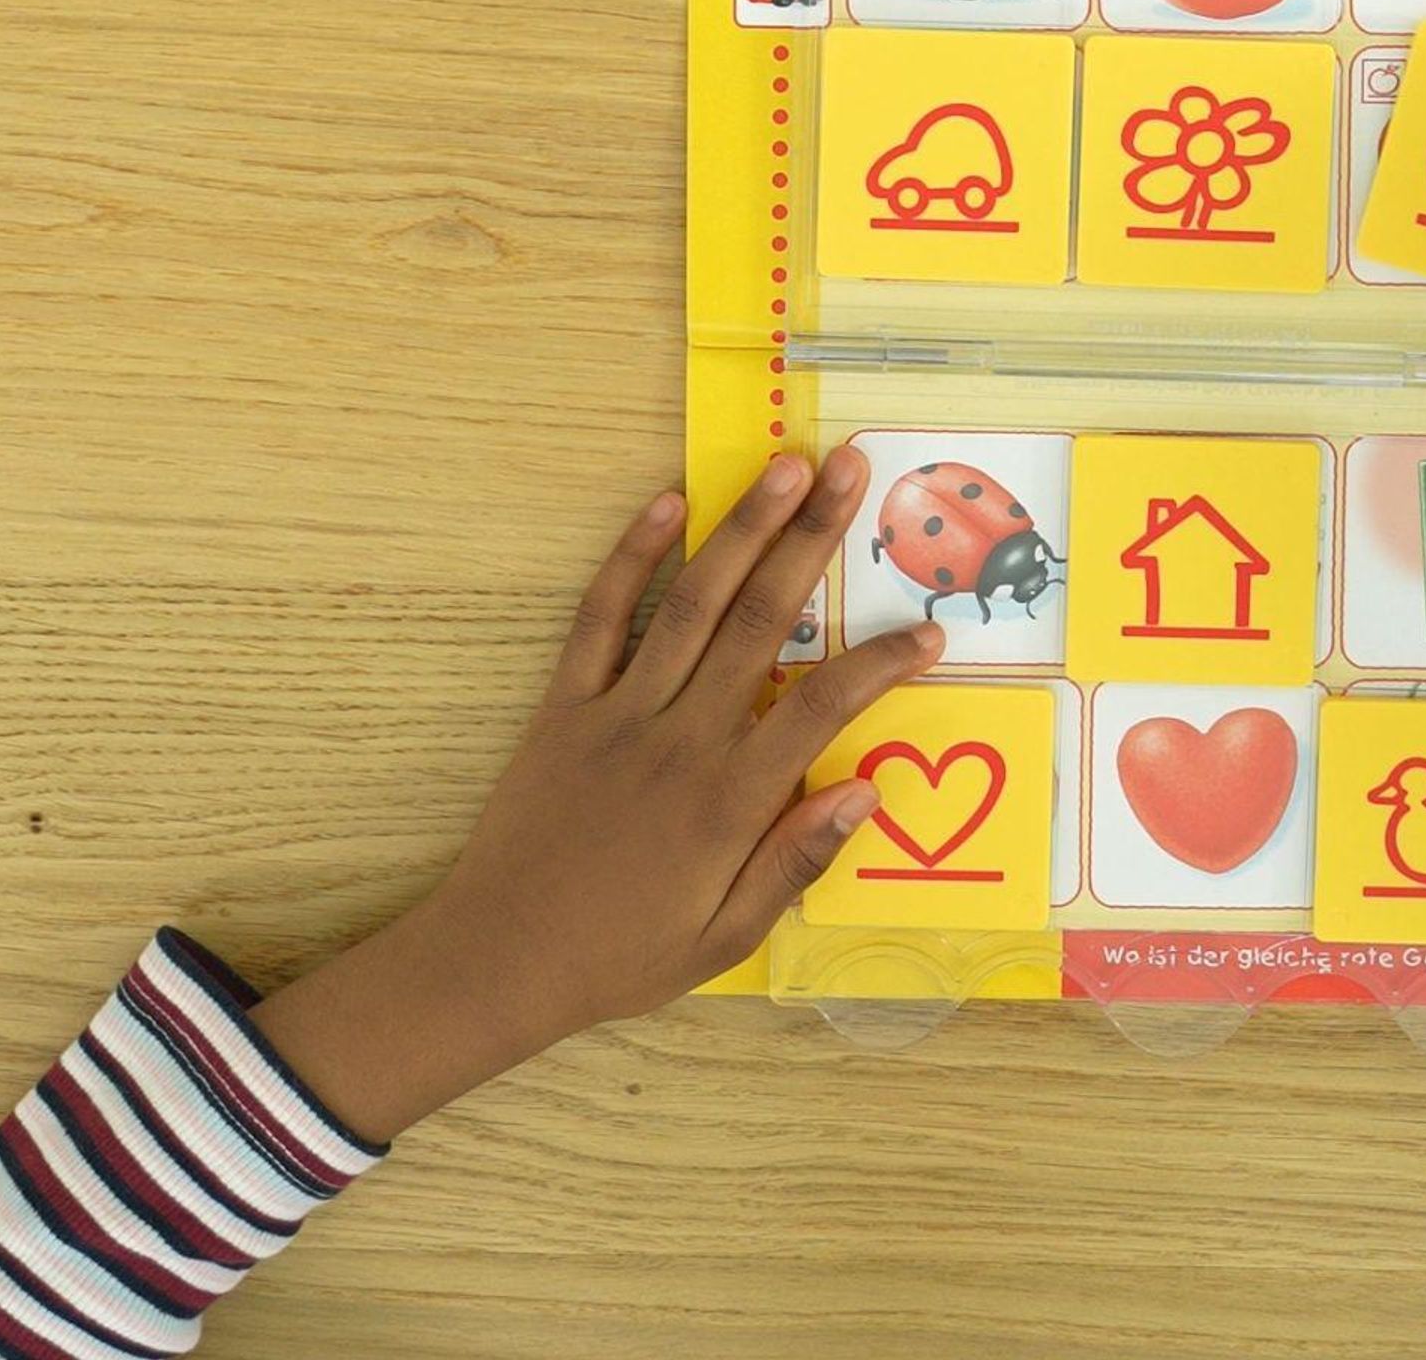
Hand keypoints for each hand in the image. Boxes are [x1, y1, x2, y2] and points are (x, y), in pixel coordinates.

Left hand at [251, 448, 935, 1138]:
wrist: (494, 960)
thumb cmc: (621, 956)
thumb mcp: (722, 939)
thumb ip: (795, 862)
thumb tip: (869, 790)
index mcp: (728, 799)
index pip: (824, 708)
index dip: (881, 663)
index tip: (930, 630)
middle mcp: (681, 737)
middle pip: (760, 620)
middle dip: (811, 539)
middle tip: (852, 470)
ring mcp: (618, 711)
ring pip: (692, 602)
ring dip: (742, 528)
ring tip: (785, 465)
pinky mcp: (564, 702)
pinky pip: (601, 616)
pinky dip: (631, 556)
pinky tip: (668, 501)